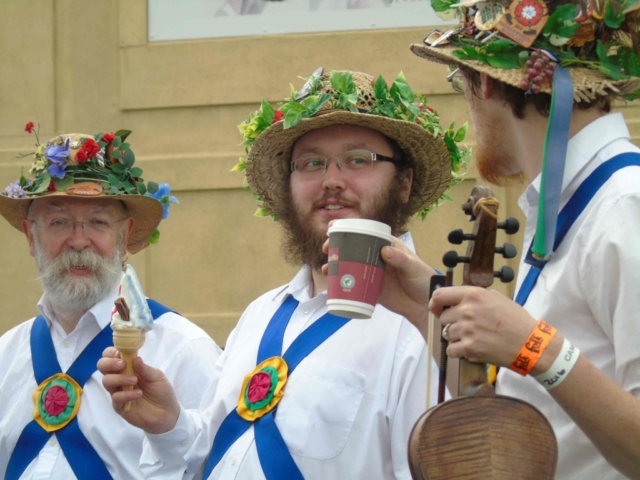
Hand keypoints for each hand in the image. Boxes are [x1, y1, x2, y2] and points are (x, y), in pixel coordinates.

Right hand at [98, 347, 179, 433]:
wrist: (167, 413)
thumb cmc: (161, 391)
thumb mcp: (157, 376)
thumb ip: (145, 368)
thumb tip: (135, 358)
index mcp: (128, 367)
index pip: (111, 356)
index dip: (112, 353)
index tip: (120, 353)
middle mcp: (120, 378)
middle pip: (103, 367)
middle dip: (109, 363)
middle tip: (122, 365)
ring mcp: (118, 392)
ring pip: (107, 381)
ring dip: (119, 378)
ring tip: (134, 380)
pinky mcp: (119, 406)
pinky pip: (116, 398)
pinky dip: (126, 394)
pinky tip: (137, 394)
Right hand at [322, 235, 436, 335]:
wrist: (425, 305)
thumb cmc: (422, 280)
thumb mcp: (413, 267)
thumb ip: (400, 259)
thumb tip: (385, 251)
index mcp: (387, 246)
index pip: (366, 233)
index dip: (350, 229)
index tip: (334, 227)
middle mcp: (377, 257)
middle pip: (354, 248)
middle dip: (338, 246)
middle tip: (326, 249)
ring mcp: (372, 272)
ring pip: (351, 265)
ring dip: (336, 265)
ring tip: (325, 268)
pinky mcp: (371, 288)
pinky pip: (354, 283)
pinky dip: (342, 282)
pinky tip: (332, 283)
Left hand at [430, 286, 538, 367]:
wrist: (530, 343)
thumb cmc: (515, 319)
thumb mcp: (495, 297)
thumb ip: (474, 296)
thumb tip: (455, 298)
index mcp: (473, 295)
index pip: (439, 295)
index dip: (434, 303)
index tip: (437, 308)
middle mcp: (467, 311)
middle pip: (442, 318)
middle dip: (451, 323)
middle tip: (467, 327)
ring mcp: (467, 330)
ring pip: (446, 334)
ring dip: (456, 337)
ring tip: (472, 338)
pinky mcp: (470, 349)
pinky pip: (450, 350)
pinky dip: (457, 351)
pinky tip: (470, 349)